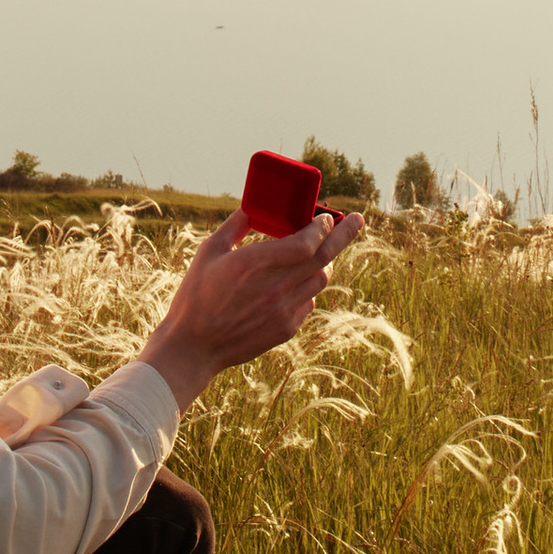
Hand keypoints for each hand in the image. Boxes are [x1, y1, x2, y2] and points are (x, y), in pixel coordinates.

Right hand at [138, 207, 363, 412]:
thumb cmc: (196, 295)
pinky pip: (308, 301)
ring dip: (322, 262)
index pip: (306, 242)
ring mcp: (283, 310)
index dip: (321, 227)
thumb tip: (254, 207)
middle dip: (345, 234)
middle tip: (359, 220)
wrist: (193, 347)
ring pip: (321, 279)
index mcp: (254, 263)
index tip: (325, 217)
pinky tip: (291, 284)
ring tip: (315, 252)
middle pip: (324, 257)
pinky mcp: (286, 328)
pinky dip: (306, 288)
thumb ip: (235, 226)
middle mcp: (274, 287)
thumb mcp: (209, 252)